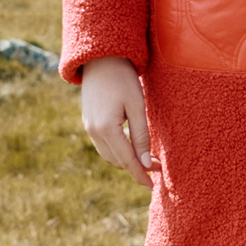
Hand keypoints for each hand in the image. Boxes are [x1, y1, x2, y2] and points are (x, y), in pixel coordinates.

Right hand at [80, 56, 152, 179]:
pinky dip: (117, 151)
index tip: (153, 186)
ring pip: (109, 155)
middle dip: (136, 167)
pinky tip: (130, 147)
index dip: (141, 175)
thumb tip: (146, 164)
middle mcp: (94, 132)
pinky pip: (103, 145)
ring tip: (145, 159)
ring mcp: (88, 127)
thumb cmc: (122, 79)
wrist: (100, 59)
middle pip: (117, 161)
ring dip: (126, 160)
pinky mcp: (88, 122)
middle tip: (157, 166)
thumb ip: (141, 136)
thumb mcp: (137, 106)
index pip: (127, 160)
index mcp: (106, 129)